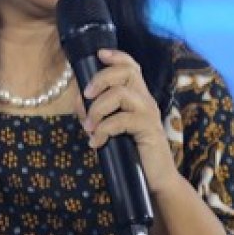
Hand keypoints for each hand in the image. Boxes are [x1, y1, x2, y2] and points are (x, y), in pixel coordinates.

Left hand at [78, 48, 178, 193]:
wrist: (155, 180)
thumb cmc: (130, 153)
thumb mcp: (110, 128)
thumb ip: (96, 112)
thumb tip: (78, 101)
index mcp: (137, 96)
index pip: (131, 67)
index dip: (116, 56)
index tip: (99, 54)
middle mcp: (145, 100)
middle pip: (126, 72)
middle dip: (100, 79)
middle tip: (85, 95)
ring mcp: (149, 114)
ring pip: (120, 94)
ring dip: (97, 109)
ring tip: (88, 127)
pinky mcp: (149, 130)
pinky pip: (121, 120)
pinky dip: (103, 130)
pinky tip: (96, 143)